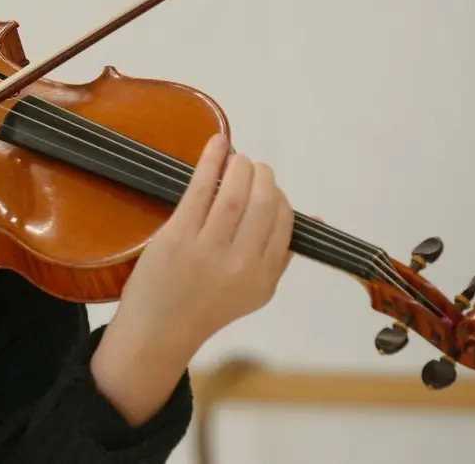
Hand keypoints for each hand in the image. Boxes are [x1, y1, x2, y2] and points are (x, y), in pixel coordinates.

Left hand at [90, 133, 293, 422]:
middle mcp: (241, 265)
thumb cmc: (206, 305)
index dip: (280, 198)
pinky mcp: (177, 237)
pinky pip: (200, 190)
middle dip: (264, 177)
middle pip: (264, 204)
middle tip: (256, 167)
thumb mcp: (255, 291)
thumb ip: (281, 256)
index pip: (284, 224)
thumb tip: (314, 218)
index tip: (268, 188)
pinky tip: (217, 145)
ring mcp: (208, 250)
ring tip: (238, 158)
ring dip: (240, 167)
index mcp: (264, 278)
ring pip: (235, 194)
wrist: (160, 330)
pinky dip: (211, 162)